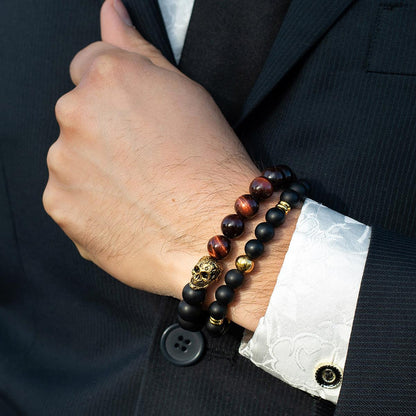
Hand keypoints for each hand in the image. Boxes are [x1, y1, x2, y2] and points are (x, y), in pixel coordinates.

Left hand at [43, 0, 298, 330]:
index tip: (134, 119)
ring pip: (71, 158)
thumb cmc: (210, 164)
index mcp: (108, 77)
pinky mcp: (60, 206)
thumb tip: (110, 12)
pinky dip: (90, 203)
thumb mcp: (185, 93)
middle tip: (145, 160)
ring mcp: (63, 163)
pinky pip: (69, 196)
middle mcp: (75, 114)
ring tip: (138, 190)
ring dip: (96, 170)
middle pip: (78, 114)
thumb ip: (137, 49)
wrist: (212, 230)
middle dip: (105, 132)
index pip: (91, 65)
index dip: (117, 95)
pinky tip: (124, 211)